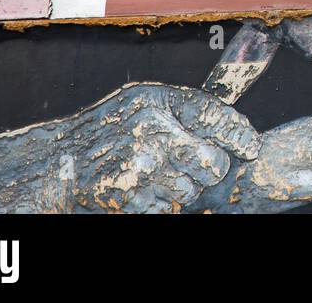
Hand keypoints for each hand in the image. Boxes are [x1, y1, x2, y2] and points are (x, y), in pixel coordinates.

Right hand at [54, 83, 259, 212]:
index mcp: (157, 101)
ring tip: (156, 174)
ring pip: (191, 191)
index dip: (239, 134)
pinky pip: (167, 209)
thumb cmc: (110, 129)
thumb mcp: (145, 101)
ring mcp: (141, 166)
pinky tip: (142, 189)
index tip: (251, 147)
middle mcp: (152, 131)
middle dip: (209, 169)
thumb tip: (235, 128)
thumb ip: (186, 109)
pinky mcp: (130, 197)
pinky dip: (159, 204)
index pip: (215, 116)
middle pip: (213, 165)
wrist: (60, 161)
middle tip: (190, 165)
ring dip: (181, 188)